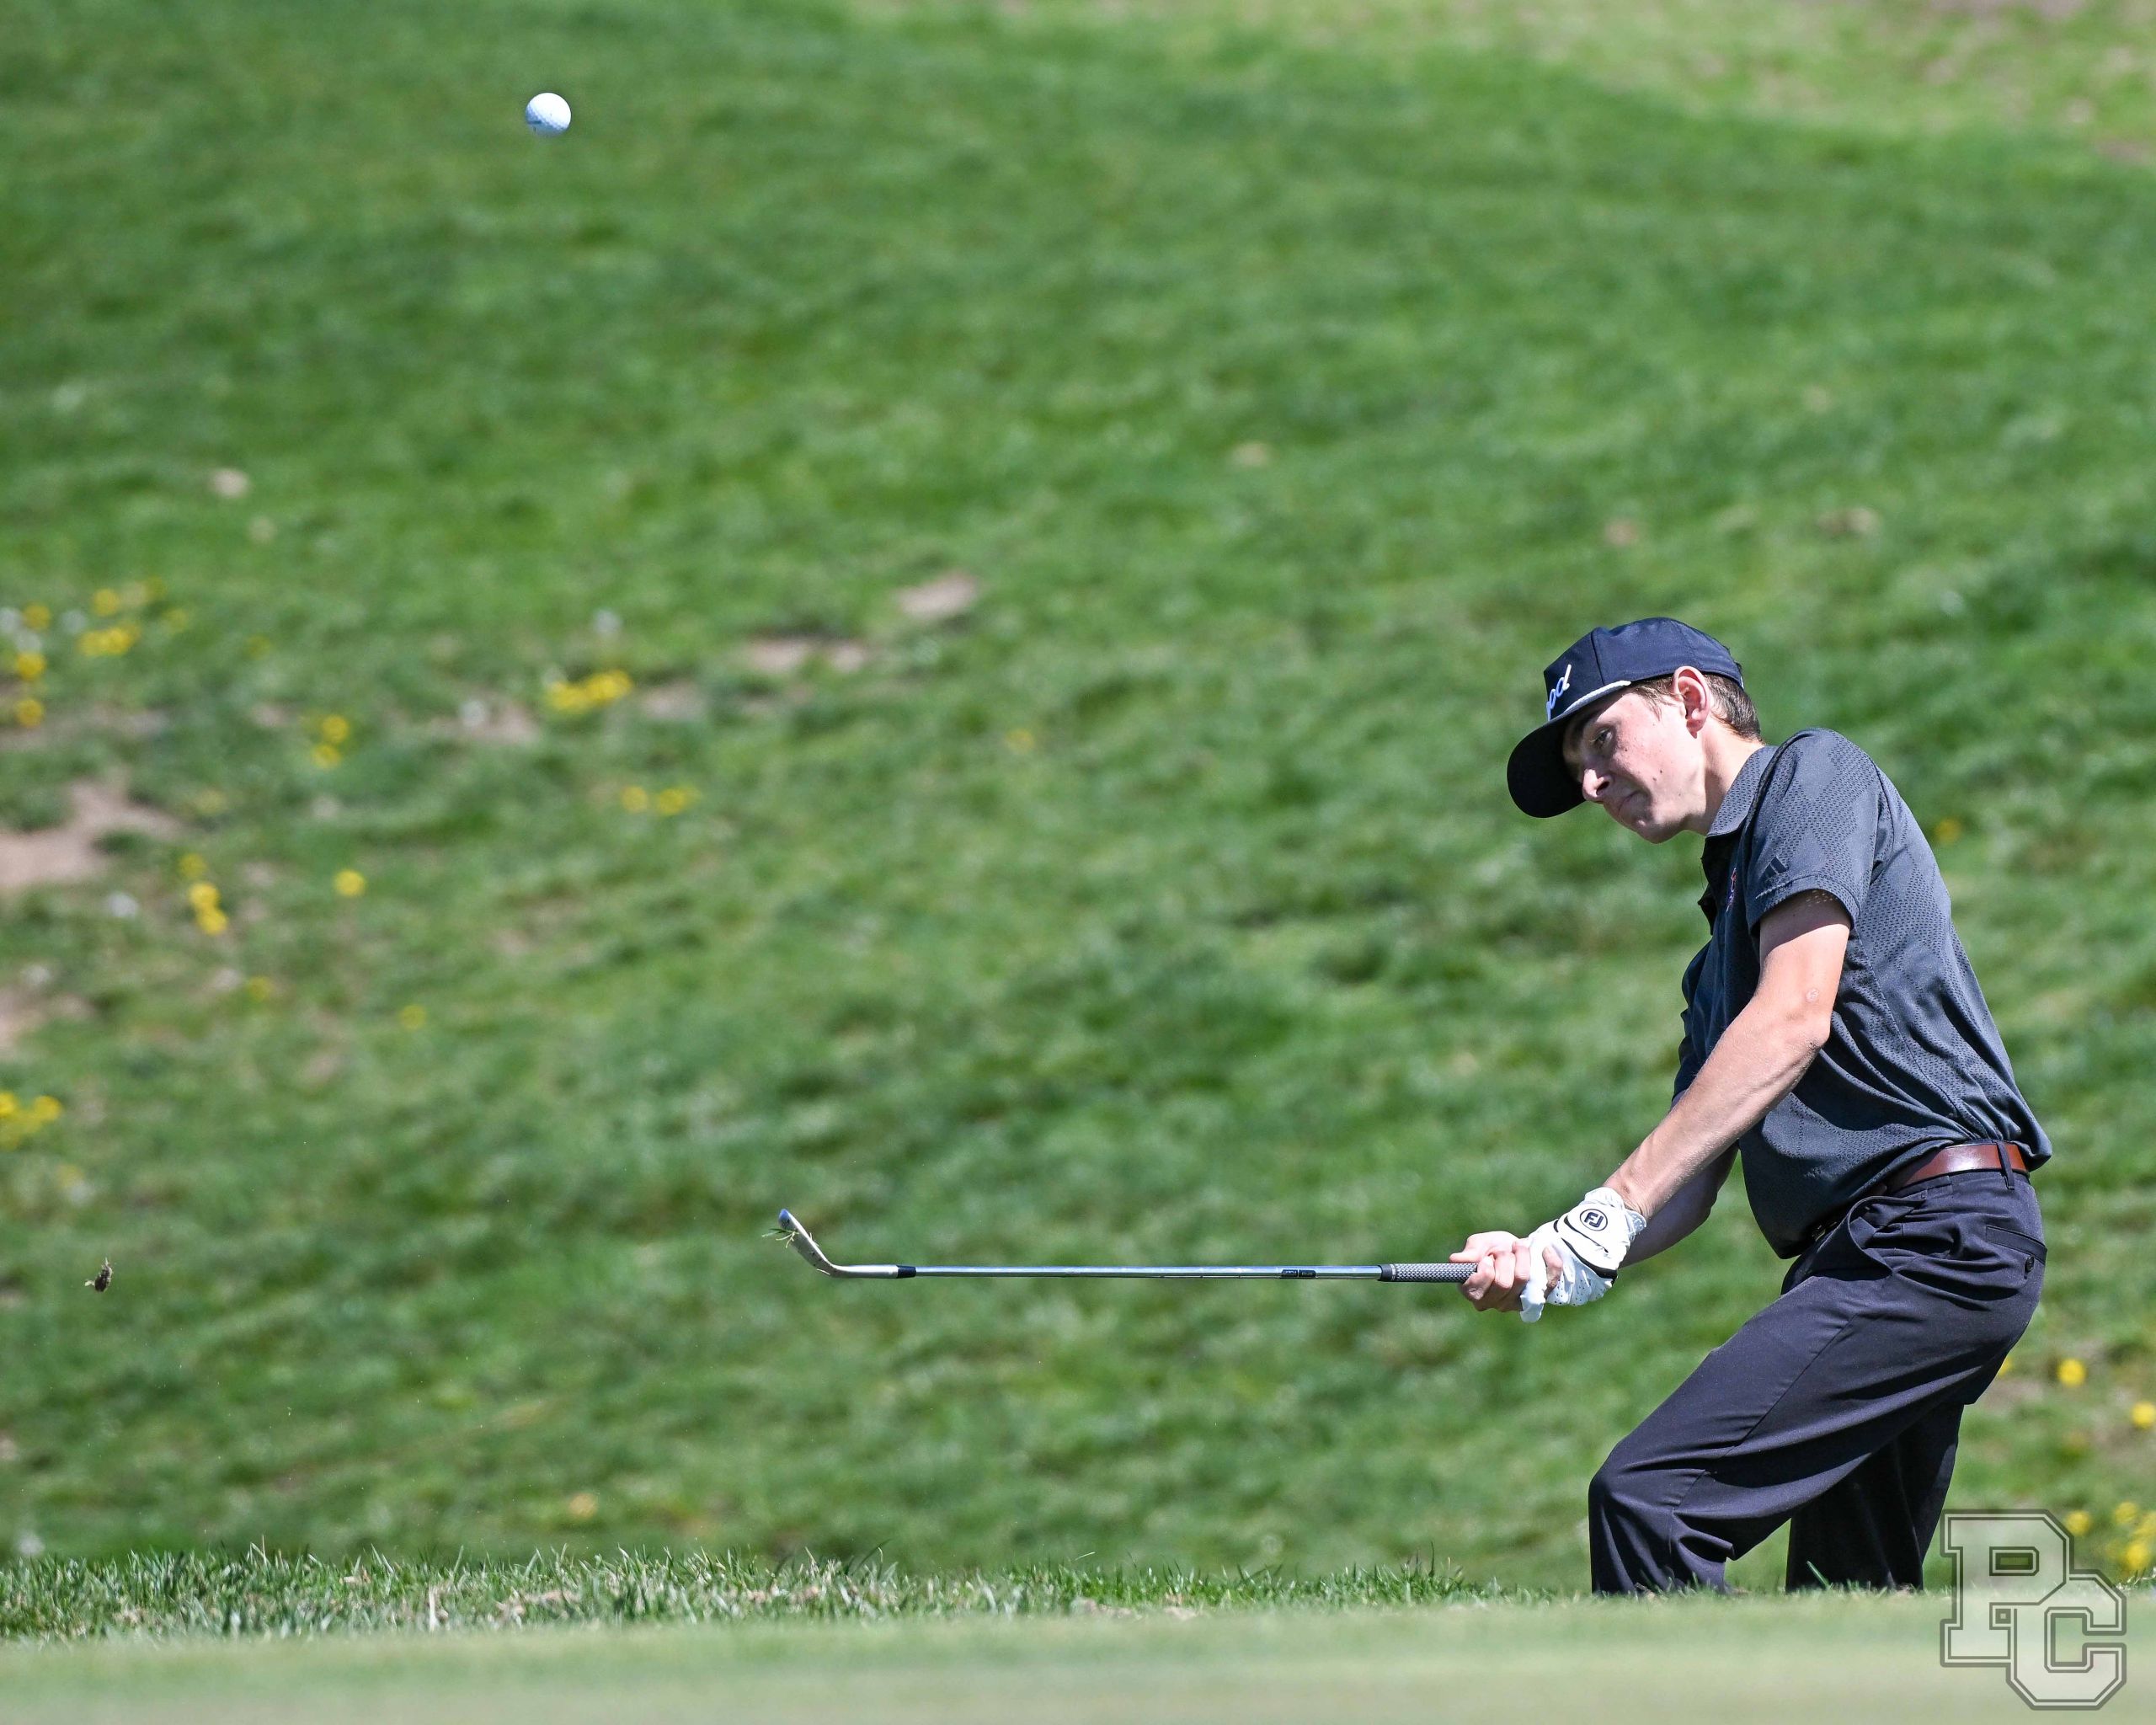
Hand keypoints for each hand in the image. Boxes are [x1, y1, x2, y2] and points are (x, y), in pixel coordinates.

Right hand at [1449, 1230, 1563, 1313]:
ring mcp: (1517, 1303)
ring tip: (1518, 1248)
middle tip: (1502, 1251)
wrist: (1519, 1248)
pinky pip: (1548, 1280)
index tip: (1487, 1258)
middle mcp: (1495, 1303)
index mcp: (1474, 1292)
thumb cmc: (1494, 1248)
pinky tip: (1544, 1251)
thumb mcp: (1480, 1244)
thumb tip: (1455, 1260)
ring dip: (1522, 1255)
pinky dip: (1549, 1261)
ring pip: (1523, 1278)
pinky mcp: (1539, 1297)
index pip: (1476, 1290)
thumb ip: (1470, 1252)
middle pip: (1503, 1283)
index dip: (1484, 1270)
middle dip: (1504, 1258)